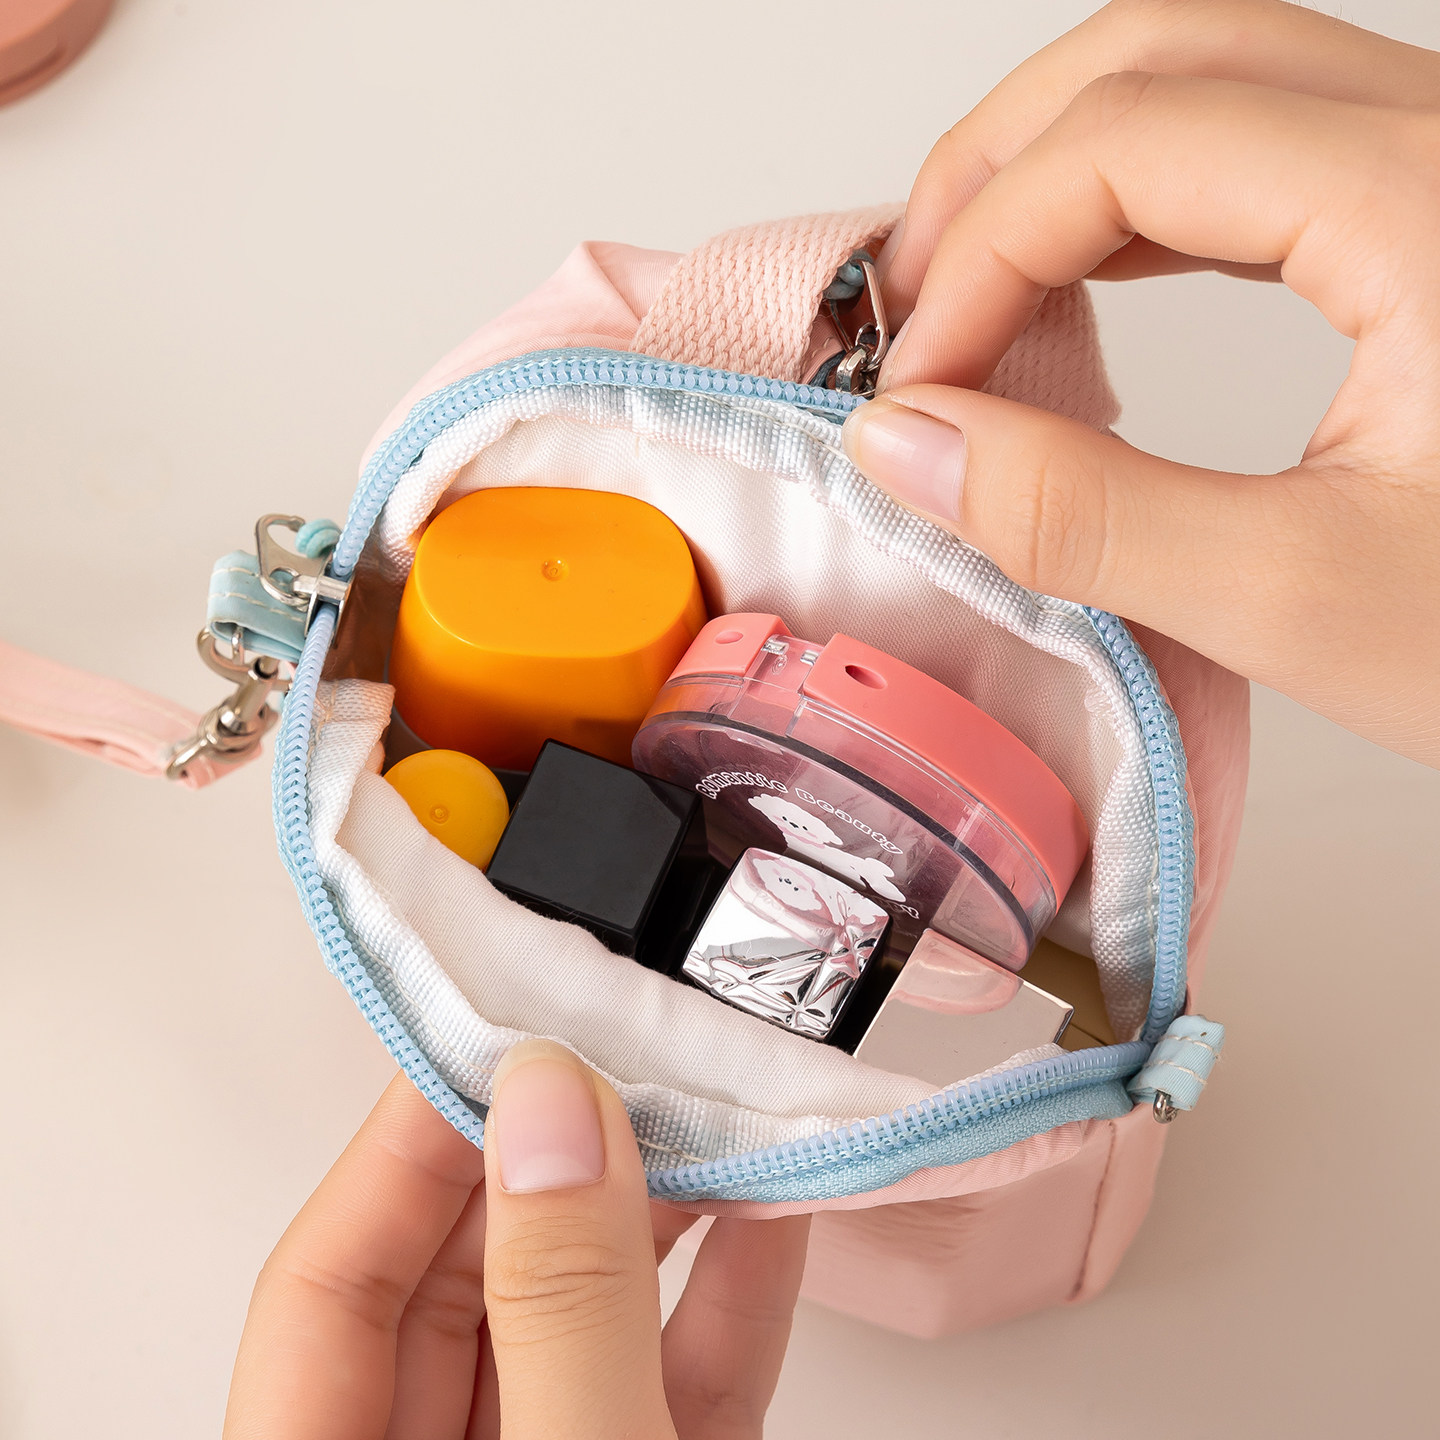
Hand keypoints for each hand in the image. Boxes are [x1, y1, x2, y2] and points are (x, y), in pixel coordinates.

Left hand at [223, 1042, 808, 1439]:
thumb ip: (563, 1306)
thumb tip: (556, 1110)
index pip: (333, 1280)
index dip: (409, 1140)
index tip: (496, 1035)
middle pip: (464, 1283)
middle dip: (552, 1158)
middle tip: (619, 1051)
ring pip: (582, 1321)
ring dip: (656, 1214)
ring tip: (711, 1108)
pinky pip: (678, 1378)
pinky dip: (729, 1298)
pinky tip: (772, 1214)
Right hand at [842, 0, 1439, 764]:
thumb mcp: (1305, 600)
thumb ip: (1084, 518)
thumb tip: (911, 448)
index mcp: (1427, 206)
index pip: (1120, 145)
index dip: (978, 257)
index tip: (917, 393)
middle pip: (1150, 53)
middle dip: (992, 170)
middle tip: (908, 306)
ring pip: (1199, 80)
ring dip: (1052, 173)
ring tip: (966, 296)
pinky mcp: (1436, 219)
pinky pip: (1253, 146)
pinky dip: (1131, 206)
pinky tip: (1080, 288)